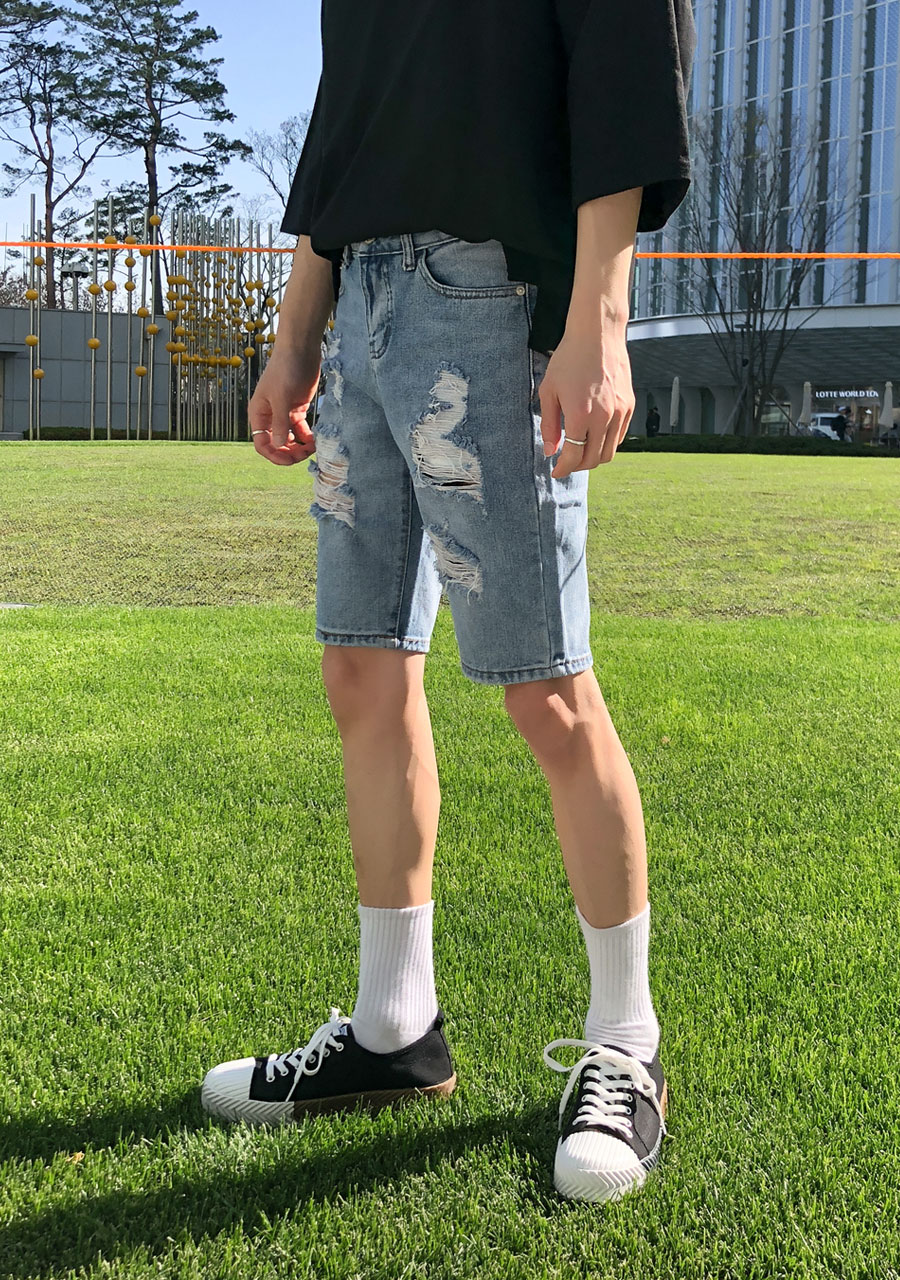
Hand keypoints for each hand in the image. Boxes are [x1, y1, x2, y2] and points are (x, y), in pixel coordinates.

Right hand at [249, 341, 322, 465]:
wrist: (301, 349)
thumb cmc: (286, 369)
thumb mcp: (281, 397)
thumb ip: (281, 423)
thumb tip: (280, 446)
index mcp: (259, 414)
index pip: (262, 444)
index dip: (274, 455)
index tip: (291, 460)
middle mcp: (270, 416)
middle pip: (277, 444)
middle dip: (290, 453)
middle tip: (306, 455)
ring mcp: (284, 413)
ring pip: (290, 440)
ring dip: (300, 447)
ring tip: (314, 447)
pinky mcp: (298, 409)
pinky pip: (302, 430)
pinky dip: (308, 437)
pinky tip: (317, 438)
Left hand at [539, 325, 635, 478]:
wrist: (597, 335)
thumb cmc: (569, 359)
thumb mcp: (549, 391)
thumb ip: (549, 425)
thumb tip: (550, 451)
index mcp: (580, 414)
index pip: (573, 456)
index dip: (563, 469)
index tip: (556, 472)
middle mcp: (603, 416)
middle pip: (593, 459)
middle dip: (577, 467)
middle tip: (566, 463)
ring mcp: (620, 412)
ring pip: (609, 452)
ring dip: (593, 458)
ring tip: (580, 452)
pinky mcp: (629, 405)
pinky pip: (619, 436)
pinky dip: (606, 444)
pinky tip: (594, 437)